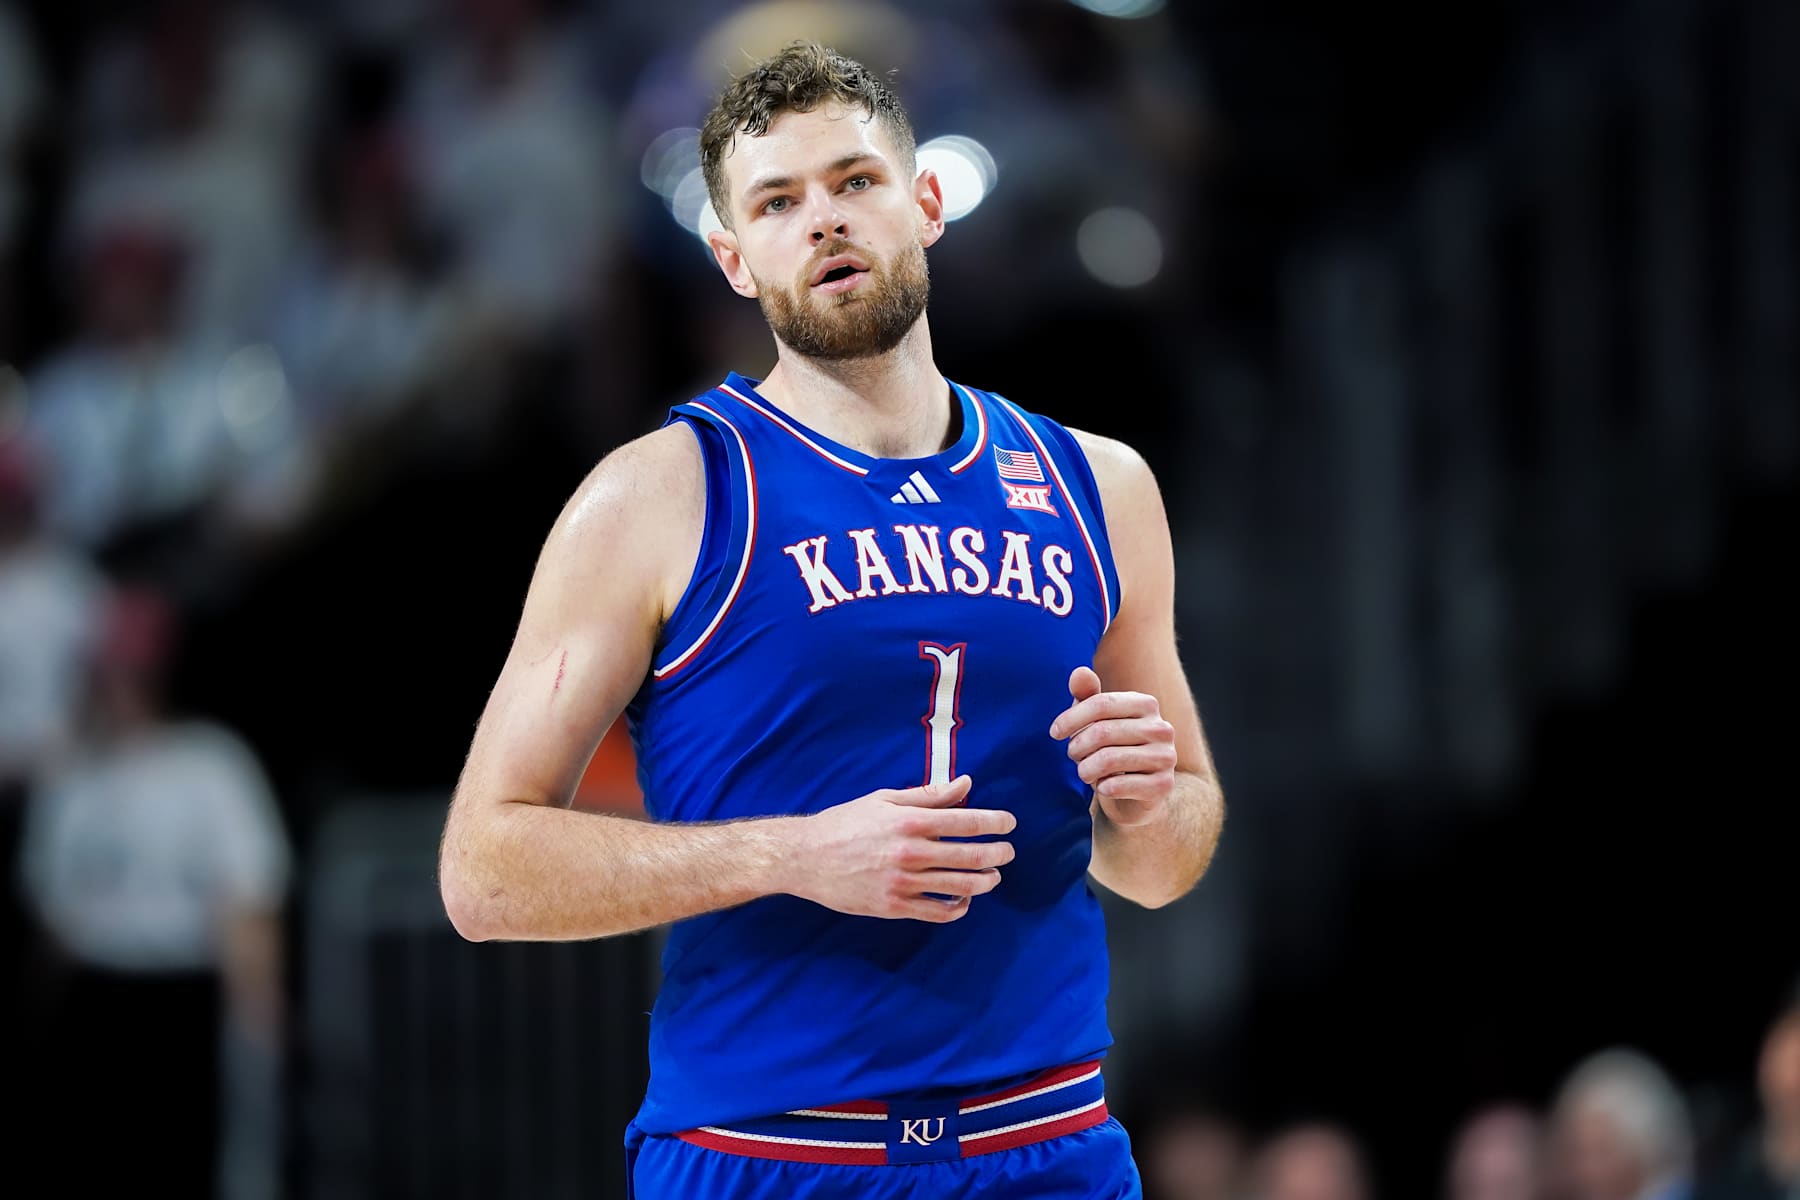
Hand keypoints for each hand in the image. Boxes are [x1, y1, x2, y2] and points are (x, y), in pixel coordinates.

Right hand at [787, 775, 1015, 921]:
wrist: (806, 857)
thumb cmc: (845, 823)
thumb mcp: (884, 800)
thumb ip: (928, 794)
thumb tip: (966, 784)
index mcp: (910, 821)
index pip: (967, 821)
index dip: (995, 822)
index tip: (1009, 824)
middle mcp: (911, 853)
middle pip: (972, 856)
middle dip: (998, 853)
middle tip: (1008, 851)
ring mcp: (903, 883)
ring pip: (961, 887)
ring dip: (986, 881)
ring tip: (993, 876)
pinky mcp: (895, 907)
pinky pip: (939, 912)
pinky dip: (959, 907)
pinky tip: (964, 899)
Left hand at [1050, 666, 1175, 827]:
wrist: (1138, 793)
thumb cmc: (1112, 749)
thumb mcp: (1097, 721)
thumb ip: (1087, 696)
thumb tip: (1079, 672)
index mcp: (1146, 704)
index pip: (1101, 703)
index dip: (1071, 718)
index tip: (1054, 732)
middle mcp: (1161, 728)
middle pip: (1102, 732)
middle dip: (1077, 746)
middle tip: (1073, 755)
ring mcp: (1166, 757)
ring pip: (1108, 759)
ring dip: (1085, 769)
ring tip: (1084, 772)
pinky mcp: (1163, 785)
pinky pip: (1119, 785)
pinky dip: (1102, 788)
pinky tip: (1102, 787)